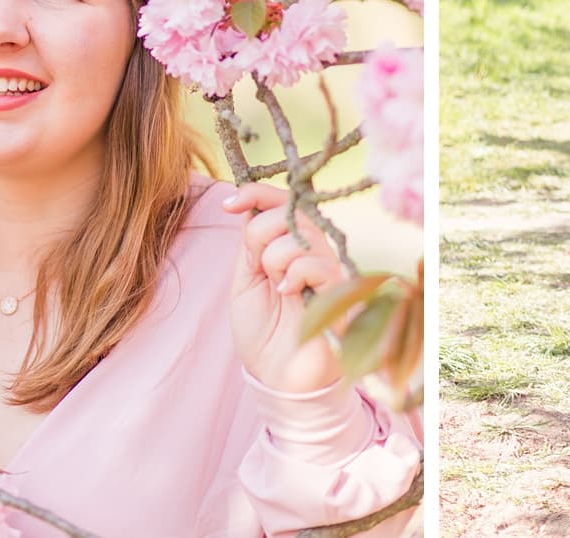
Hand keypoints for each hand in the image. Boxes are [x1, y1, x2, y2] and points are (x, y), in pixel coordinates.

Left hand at [225, 183, 345, 395]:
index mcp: (290, 243)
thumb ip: (250, 243)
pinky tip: (289, 295)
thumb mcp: (245, 280)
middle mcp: (314, 248)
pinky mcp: (341, 288)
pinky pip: (315, 261)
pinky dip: (293, 275)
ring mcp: (329, 265)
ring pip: (298, 235)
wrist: (277, 376)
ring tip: (278, 289)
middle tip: (261, 269)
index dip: (255, 193)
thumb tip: (247, 203)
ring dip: (275, 261)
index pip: (280, 201)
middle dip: (261, 234)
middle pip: (288, 211)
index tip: (228, 204)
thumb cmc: (263, 332)